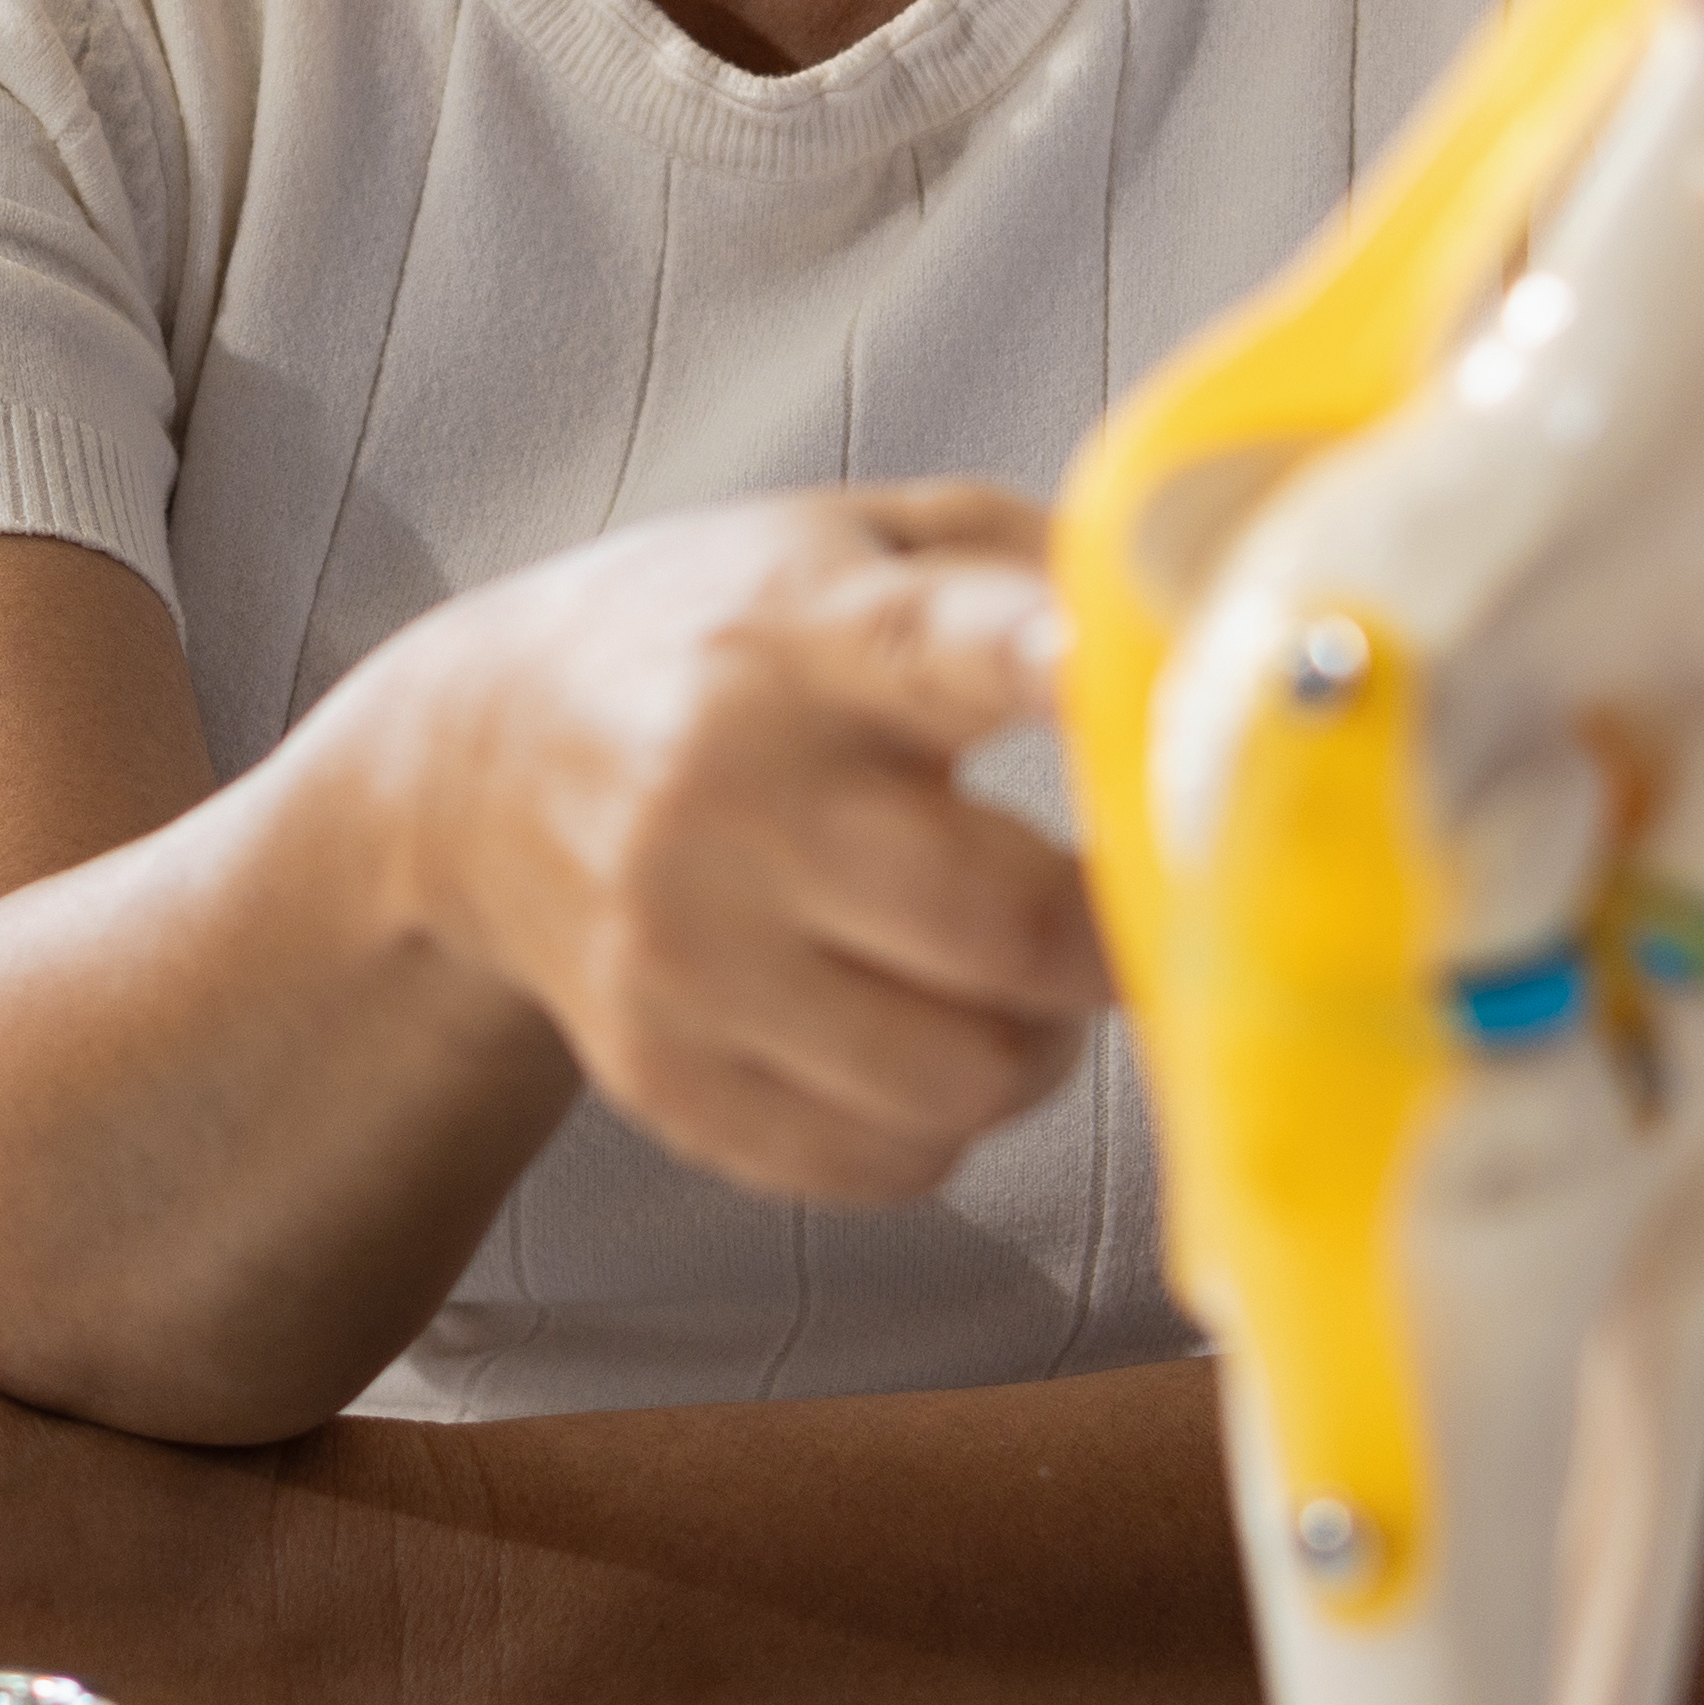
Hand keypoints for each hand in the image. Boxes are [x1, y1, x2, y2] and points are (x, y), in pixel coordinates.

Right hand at [377, 482, 1113, 1208]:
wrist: (478, 766)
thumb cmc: (723, 639)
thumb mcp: (858, 540)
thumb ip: (1036, 562)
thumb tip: (1225, 618)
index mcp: (805, 636)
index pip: (938, 648)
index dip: (1058, 670)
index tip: (1139, 684)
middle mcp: (731, 797)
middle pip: (1003, 931)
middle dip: (1117, 944)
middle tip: (1134, 916)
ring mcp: (685, 955)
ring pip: (960, 1080)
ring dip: (1039, 1049)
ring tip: (1022, 988)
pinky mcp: (665, 1077)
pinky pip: (883, 1164)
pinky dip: (942, 1125)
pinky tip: (921, 1041)